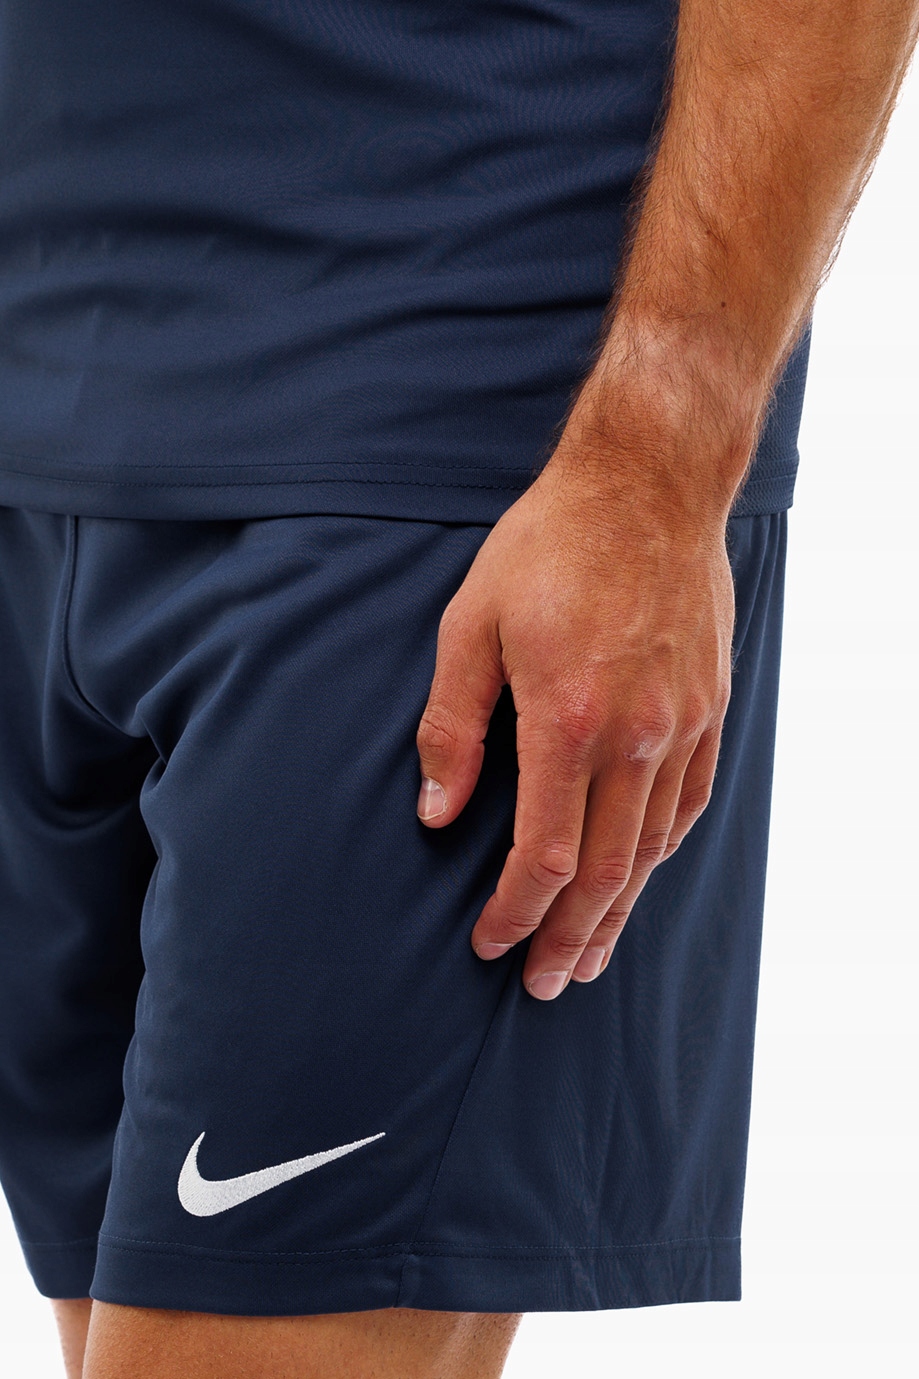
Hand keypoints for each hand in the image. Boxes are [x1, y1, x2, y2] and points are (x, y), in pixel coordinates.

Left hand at [414, 418, 736, 1000]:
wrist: (649, 485)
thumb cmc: (548, 546)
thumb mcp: (471, 623)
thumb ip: (454, 727)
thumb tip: (437, 815)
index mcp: (568, 719)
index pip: (543, 854)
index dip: (514, 912)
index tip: (487, 943)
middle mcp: (635, 736)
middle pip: (603, 872)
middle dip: (568, 937)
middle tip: (543, 983)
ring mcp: (680, 725)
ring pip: (651, 850)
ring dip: (617, 912)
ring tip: (588, 955)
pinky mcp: (707, 709)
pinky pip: (688, 805)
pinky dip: (658, 855)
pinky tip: (636, 878)